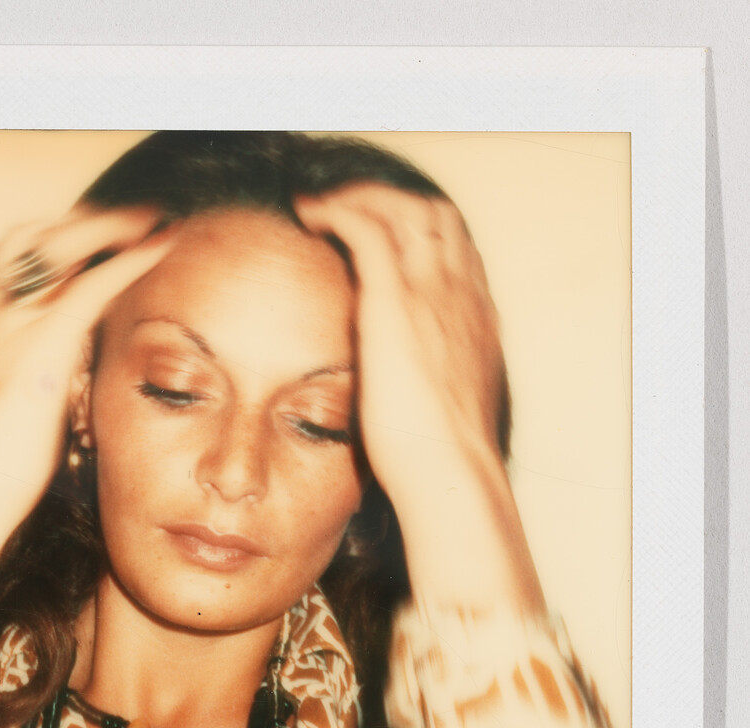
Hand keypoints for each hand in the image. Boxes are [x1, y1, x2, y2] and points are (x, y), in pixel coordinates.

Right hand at [0, 205, 181, 539]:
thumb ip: (18, 393)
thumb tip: (47, 403)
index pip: (4, 263)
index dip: (47, 243)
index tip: (83, 244)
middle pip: (29, 237)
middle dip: (80, 222)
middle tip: (125, 222)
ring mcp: (8, 326)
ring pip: (60, 244)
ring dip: (110, 225)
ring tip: (150, 221)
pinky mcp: (41, 347)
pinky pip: (94, 284)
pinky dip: (132, 257)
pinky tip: (164, 244)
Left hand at [293, 185, 542, 613]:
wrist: (450, 469)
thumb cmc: (443, 462)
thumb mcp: (445, 413)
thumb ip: (429, 390)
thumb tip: (405, 404)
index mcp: (476, 320)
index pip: (457, 252)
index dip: (422, 234)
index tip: (388, 239)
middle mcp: (459, 294)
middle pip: (435, 216)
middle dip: (391, 202)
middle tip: (350, 211)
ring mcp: (430, 292)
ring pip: (403, 210)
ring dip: (361, 199)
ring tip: (324, 209)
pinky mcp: (393, 300)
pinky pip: (367, 229)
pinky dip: (338, 212)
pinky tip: (310, 217)